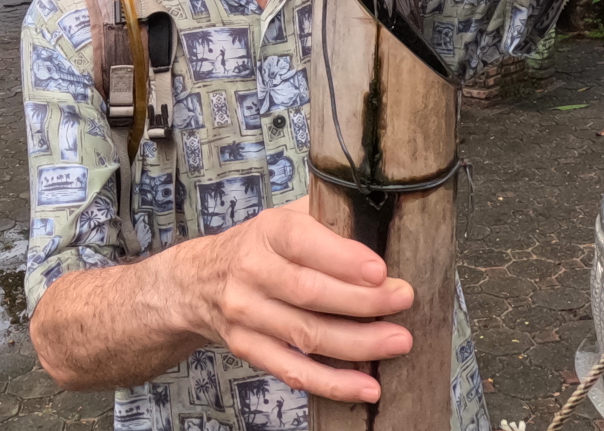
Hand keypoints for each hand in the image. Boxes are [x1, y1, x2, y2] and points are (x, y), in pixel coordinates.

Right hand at [157, 198, 412, 402]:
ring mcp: (246, 314)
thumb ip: (327, 218)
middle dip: (363, 302)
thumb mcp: (287, 216)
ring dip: (358, 343)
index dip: (343, 259)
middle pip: (310, 293)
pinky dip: (332, 383)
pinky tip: (367, 387)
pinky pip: (293, 371)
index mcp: (268, 231)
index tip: (381, 270)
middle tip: (403, 300)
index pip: (304, 243)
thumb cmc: (262, 244)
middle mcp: (252, 272)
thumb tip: (384, 228)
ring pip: (306, 335)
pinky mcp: (248, 349)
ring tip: (398, 340)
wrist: (199, 280)